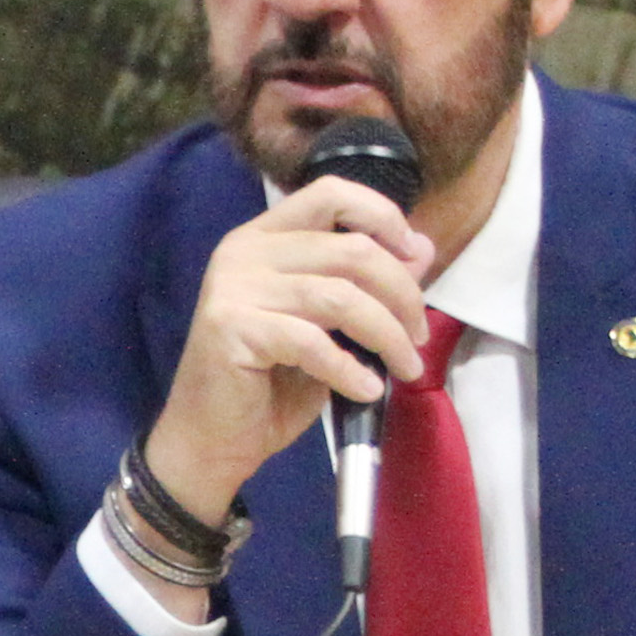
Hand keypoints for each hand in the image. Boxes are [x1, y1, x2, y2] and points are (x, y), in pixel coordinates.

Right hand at [139, 175, 437, 587]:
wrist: (212, 441)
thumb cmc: (270, 384)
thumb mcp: (330, 327)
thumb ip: (367, 285)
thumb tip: (423, 249)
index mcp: (264, 237)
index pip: (331, 194)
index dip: (382, 215)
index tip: (413, 257)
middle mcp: (244, 251)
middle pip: (351, 250)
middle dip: (402, 294)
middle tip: (418, 336)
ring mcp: (234, 287)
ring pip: (340, 297)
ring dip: (386, 335)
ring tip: (404, 368)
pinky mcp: (232, 328)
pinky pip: (313, 342)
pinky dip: (351, 369)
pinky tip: (367, 390)